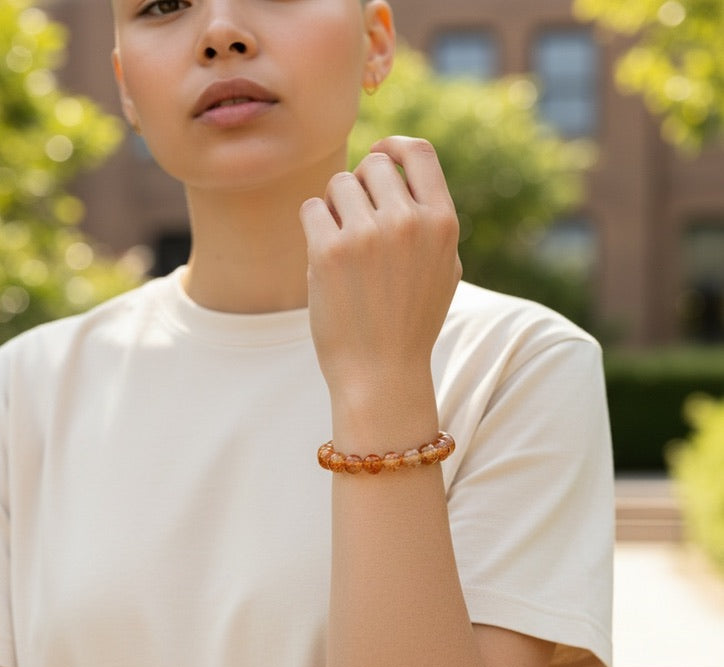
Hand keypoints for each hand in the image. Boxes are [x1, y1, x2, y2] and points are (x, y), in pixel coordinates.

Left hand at [299, 137, 461, 401]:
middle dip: (359, 187)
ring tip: (342, 247)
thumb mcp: (442, 269)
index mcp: (442, 223)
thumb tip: (402, 169)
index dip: (394, 147)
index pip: (419, 152)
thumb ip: (431, 219)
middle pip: (372, 165)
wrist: (382, 374)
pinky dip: (314, 228)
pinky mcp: (329, 251)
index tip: (379, 156)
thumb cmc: (410, 323)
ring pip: (338, 184)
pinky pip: (311, 209)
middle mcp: (409, 222)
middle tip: (355, 224)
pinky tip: (325, 260)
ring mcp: (368, 235)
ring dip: (334, 207)